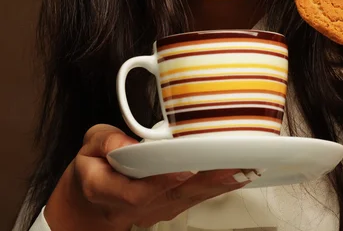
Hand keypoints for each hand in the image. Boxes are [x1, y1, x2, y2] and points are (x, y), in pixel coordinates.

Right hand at [45, 124, 254, 230]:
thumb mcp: (88, 146)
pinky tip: (239, 175)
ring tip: (244, 168)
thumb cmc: (92, 169)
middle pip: (174, 197)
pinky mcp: (169, 208)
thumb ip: (106, 142)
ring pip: (190, 200)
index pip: (137, 191)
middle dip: (207, 181)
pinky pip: (196, 199)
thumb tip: (126, 142)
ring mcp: (154, 211)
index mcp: (107, 190)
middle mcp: (135, 207)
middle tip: (233, 166)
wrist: (89, 204)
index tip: (185, 169)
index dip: (163, 181)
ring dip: (219, 185)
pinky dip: (219, 187)